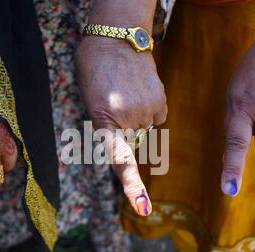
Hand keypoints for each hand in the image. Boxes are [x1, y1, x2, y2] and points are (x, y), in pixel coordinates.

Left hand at [76, 37, 166, 215]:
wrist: (115, 40)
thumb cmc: (96, 73)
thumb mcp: (93, 103)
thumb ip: (110, 128)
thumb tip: (133, 143)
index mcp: (104, 121)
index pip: (121, 161)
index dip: (132, 186)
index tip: (143, 208)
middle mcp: (129, 119)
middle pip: (133, 143)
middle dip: (125, 132)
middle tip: (114, 105)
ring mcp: (147, 110)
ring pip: (145, 130)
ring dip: (138, 119)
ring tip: (127, 93)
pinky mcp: (161, 101)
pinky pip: (157, 118)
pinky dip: (150, 110)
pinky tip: (141, 93)